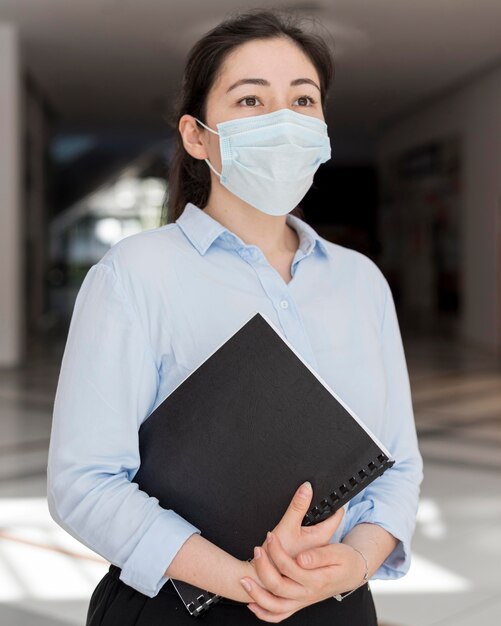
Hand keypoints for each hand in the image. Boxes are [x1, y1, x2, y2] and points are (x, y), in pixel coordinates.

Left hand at [240, 532, 366, 621]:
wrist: (353, 573)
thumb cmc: (345, 560)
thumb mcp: (337, 552)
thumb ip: (319, 556)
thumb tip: (301, 559)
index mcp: (317, 579)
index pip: (290, 567)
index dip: (277, 550)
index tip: (270, 535)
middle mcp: (308, 594)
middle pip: (278, 587)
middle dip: (262, 568)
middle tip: (257, 550)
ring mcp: (303, 601)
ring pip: (276, 607)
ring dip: (257, 596)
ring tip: (244, 581)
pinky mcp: (300, 603)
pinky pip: (280, 615)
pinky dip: (265, 613)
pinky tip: (253, 605)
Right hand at [258, 481, 345, 560]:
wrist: (264, 578)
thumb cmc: (276, 559)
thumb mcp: (287, 526)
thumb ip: (297, 506)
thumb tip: (307, 487)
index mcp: (322, 536)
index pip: (337, 513)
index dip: (333, 500)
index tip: (330, 491)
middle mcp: (321, 545)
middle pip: (327, 519)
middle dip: (321, 508)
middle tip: (311, 498)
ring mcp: (314, 551)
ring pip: (317, 528)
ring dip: (311, 519)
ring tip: (300, 515)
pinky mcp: (305, 555)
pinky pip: (309, 537)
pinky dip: (304, 530)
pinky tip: (292, 531)